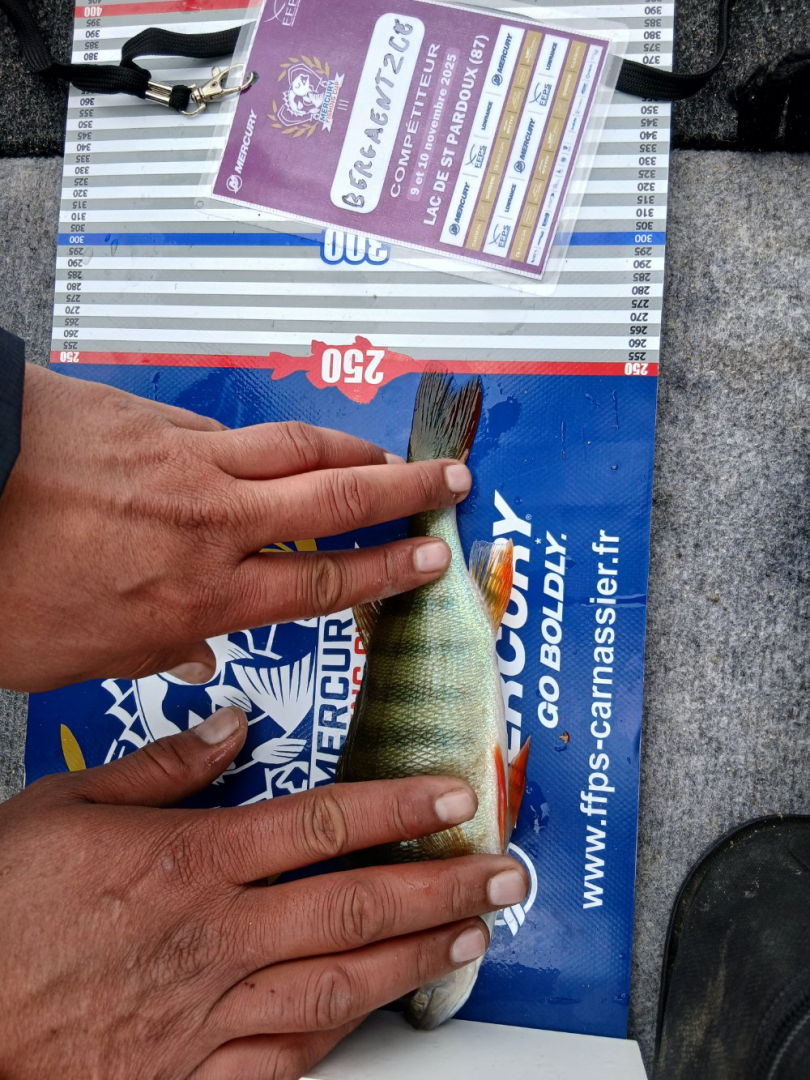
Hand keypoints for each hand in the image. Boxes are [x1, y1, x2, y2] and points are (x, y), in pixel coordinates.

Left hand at [0, 366, 471, 690]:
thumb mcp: (70, 658)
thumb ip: (148, 652)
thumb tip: (193, 658)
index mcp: (196, 592)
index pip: (318, 582)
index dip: (385, 570)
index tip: (428, 557)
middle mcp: (210, 523)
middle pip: (333, 500)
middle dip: (403, 491)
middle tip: (449, 478)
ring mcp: (189, 463)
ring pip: (295, 448)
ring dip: (352, 448)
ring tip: (388, 450)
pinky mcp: (159, 421)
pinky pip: (233, 431)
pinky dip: (267, 440)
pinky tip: (278, 445)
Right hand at [0, 708, 528, 1078]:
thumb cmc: (5, 903)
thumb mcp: (70, 803)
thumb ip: (165, 767)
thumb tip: (234, 729)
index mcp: (191, 861)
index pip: (322, 824)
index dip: (397, 808)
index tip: (452, 797)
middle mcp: (216, 936)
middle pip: (355, 904)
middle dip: (443, 886)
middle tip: (501, 872)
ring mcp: (210, 1012)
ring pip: (340, 982)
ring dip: (416, 956)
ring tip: (472, 935)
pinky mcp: (192, 1075)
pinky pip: (286, 1060)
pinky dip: (340, 1035)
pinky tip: (379, 1014)